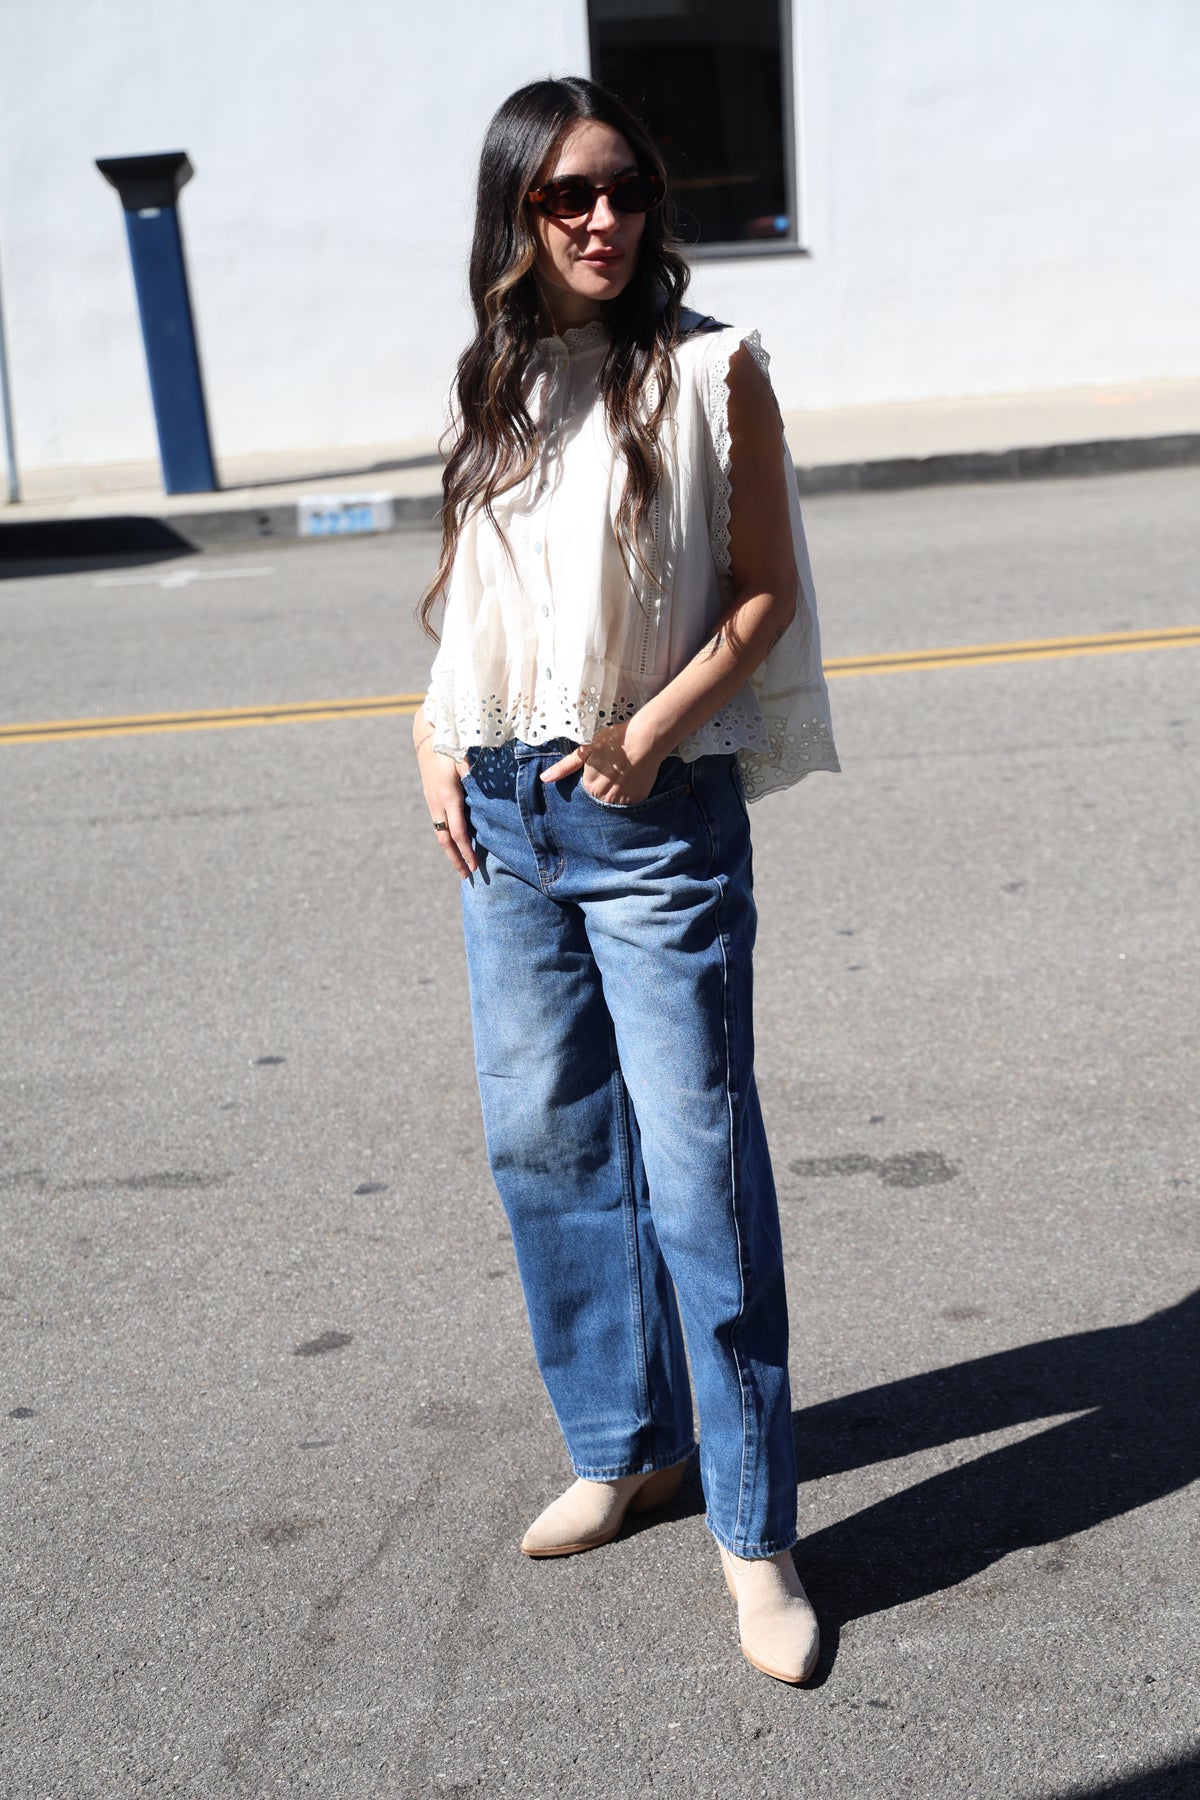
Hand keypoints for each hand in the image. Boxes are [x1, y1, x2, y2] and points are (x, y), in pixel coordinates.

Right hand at [414, 724, 475, 877]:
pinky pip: (438, 824)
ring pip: (439, 833)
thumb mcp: (467, 759)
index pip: (457, 832)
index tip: (474, 867)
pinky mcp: (431, 798)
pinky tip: (455, 845)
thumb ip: (478, 778)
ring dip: (450, 851)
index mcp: (448, 796)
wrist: (428, 736)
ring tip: (461, 866)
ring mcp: (432, 801)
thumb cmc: (452, 745)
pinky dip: (447, 838)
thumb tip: (493, 795)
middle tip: (467, 877)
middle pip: (445, 839)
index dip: (466, 851)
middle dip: (456, 859)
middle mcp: (437, 802)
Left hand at [540, 721, 663, 806]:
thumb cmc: (614, 741)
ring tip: (623, 775)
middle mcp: (604, 797)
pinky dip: (630, 794)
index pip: (584, 792)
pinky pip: (630, 803)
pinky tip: (632, 779)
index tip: (599, 772)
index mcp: (589, 786)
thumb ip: (565, 767)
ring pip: (614, 802)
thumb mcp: (586, 751)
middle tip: (613, 772)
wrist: (645, 739)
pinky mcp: (638, 800)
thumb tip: (544, 779)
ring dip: (616, 793)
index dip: (591, 781)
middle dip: (603, 789)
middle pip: (599, 799)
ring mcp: (622, 800)